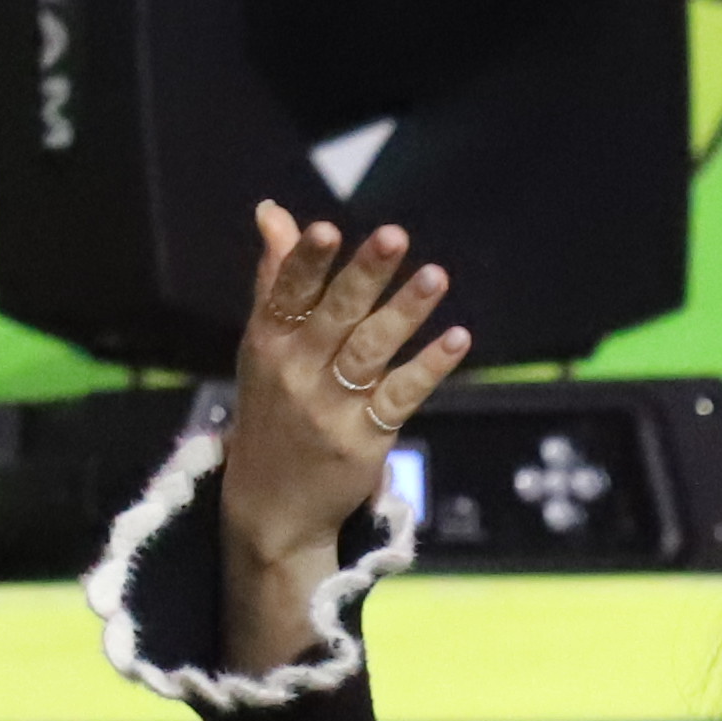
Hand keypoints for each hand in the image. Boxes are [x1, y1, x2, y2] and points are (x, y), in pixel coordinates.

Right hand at [222, 204, 468, 656]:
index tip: (327, 228)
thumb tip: (272, 212)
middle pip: (336, 316)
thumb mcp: (263, 347)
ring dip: (406, 312)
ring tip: (436, 276)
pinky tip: (457, 339)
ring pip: (372, 351)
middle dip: (365, 275)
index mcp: (268, 343)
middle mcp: (297, 373)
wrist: (271, 508)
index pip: (287, 294)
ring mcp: (332, 409)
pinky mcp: (366, 440)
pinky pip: (402, 397)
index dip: (307, 262)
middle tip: (395, 235)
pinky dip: (430, 367)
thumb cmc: (271, 411)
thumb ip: (276, 279)